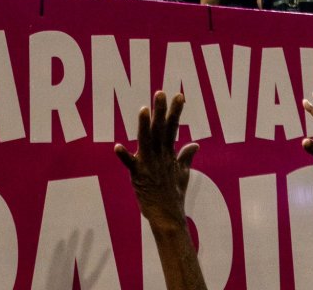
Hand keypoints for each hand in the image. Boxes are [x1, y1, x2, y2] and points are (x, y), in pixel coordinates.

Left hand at [114, 91, 198, 232]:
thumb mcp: (183, 175)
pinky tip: (117, 146)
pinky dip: (123, 156)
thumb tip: (195, 145)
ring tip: (143, 109)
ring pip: (146, 141)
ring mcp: (148, 165)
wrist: (168, 218)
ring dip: (144, 126)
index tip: (179, 95)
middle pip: (160, 129)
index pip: (173, 127)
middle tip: (161, 93)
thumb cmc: (174, 196)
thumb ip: (186, 157)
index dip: (175, 111)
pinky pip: (129, 164)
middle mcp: (159, 156)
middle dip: (161, 111)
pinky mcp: (137, 176)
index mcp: (169, 153)